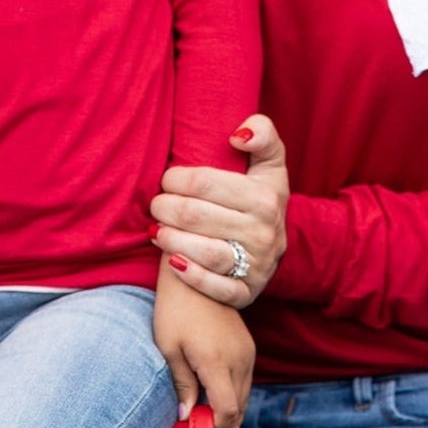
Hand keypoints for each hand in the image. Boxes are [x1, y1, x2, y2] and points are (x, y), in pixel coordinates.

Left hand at [151, 114, 288, 306]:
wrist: (270, 248)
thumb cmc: (259, 197)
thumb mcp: (269, 164)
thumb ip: (263, 134)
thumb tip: (238, 135)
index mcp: (267, 197)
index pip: (205, 183)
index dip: (176, 179)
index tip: (167, 179)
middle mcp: (265, 233)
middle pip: (196, 216)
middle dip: (165, 208)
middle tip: (156, 205)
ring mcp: (257, 266)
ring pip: (204, 252)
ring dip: (170, 239)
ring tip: (157, 231)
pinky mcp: (246, 293)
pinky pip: (216, 288)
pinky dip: (191, 276)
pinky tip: (173, 263)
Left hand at [153, 263, 253, 427]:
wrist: (196, 275)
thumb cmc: (174, 310)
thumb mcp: (169, 349)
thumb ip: (182, 385)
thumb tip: (186, 417)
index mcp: (217, 362)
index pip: (226, 410)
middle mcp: (239, 359)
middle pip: (239, 407)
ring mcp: (248, 353)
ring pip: (245, 396)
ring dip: (230, 414)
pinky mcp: (249, 347)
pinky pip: (246, 381)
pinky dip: (235, 397)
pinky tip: (218, 406)